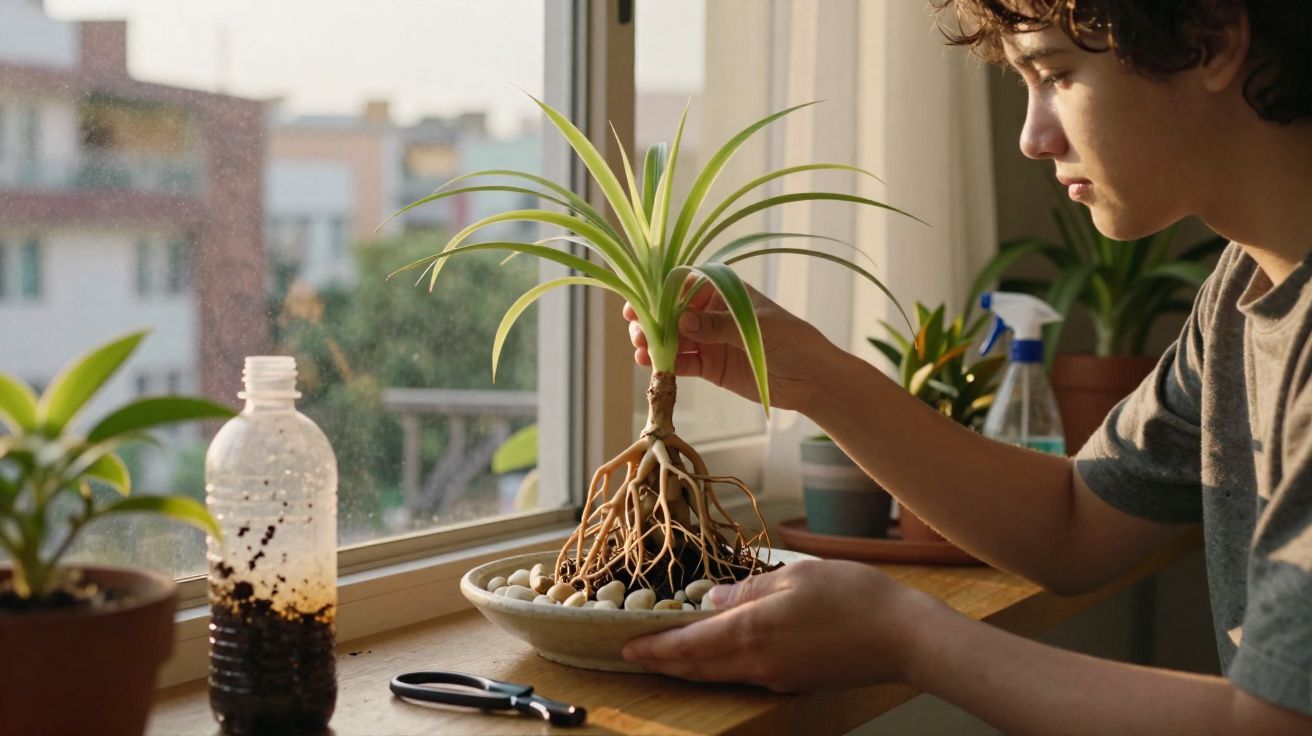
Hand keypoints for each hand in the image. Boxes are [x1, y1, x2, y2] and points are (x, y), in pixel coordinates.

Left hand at [621, 559, 945, 692]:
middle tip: (633, 654)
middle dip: (661, 662)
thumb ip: (748, 588)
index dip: (653, 648)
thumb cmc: (854, 597)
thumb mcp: (796, 576)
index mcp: (752, 632)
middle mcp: (757, 663)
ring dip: (687, 666)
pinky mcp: (793, 680)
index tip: (624, 646)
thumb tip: (712, 597)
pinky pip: (743, 675)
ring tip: (665, 653)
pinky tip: (715, 652)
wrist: (903, 637)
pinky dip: (718, 666)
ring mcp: (776, 676)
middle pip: (696, 668)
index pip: (687, 647)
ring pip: (718, 675)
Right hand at [624, 281, 835, 412]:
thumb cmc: (792, 341)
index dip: (658, 295)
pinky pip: (682, 363)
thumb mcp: (756, 329)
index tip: (639, 306)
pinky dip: (667, 365)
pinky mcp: (710, 366)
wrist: (811, 378)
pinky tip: (653, 367)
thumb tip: (682, 320)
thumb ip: (718, 325)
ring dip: (654, 344)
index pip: (683, 287)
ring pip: (672, 339)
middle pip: (671, 314)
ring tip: (641, 352)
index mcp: (722, 292)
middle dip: (651, 322)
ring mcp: (708, 340)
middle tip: (636, 333)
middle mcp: (711, 314)